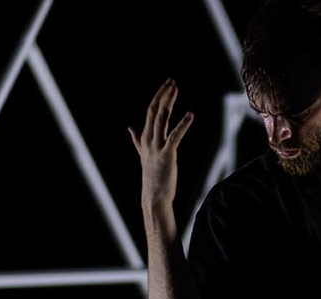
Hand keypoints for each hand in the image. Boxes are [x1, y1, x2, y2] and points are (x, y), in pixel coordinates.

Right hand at [128, 78, 194, 209]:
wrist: (154, 195)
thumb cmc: (152, 175)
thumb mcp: (142, 154)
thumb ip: (136, 140)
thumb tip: (130, 128)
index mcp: (145, 137)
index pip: (150, 111)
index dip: (158, 97)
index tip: (167, 85)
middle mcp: (148, 139)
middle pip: (155, 111)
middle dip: (163, 95)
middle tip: (172, 81)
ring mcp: (156, 147)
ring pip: (161, 119)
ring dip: (169, 103)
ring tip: (176, 89)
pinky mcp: (167, 155)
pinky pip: (175, 136)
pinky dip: (183, 124)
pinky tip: (190, 114)